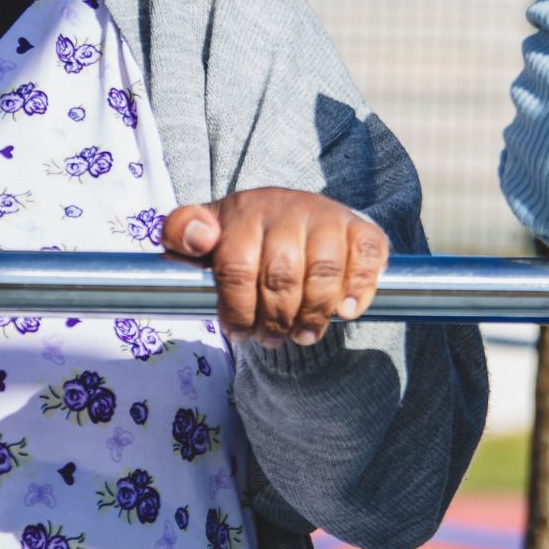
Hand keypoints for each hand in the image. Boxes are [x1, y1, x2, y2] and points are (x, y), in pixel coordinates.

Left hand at [162, 188, 389, 347]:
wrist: (292, 217)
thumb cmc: (243, 237)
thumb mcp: (203, 234)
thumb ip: (181, 233)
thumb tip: (200, 238)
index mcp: (246, 211)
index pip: (237, 267)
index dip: (236, 310)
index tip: (238, 332)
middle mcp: (289, 208)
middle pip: (282, 276)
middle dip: (274, 319)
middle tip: (270, 340)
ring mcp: (328, 217)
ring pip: (324, 272)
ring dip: (313, 314)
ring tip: (302, 335)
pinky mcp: (360, 228)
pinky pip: (366, 257)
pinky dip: (359, 288)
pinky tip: (346, 312)